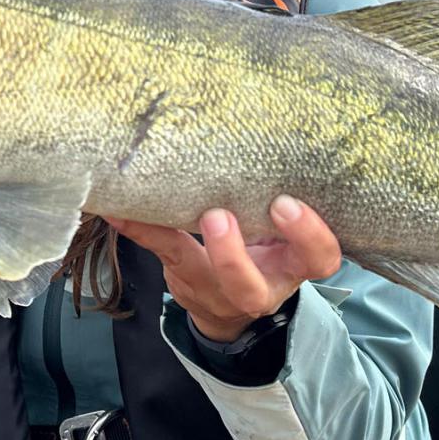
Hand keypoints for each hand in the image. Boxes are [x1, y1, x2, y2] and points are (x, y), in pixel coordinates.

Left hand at [106, 195, 341, 341]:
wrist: (231, 307)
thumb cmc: (265, 250)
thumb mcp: (283, 233)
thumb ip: (280, 201)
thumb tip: (271, 132)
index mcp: (294, 265)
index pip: (319, 258)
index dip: (308, 235)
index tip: (285, 203)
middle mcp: (260, 285)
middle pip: (251, 286)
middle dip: (232, 255)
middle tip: (218, 216)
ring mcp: (219, 290)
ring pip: (201, 277)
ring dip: (178, 240)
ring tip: (165, 207)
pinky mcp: (186, 278)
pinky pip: (164, 252)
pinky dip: (141, 228)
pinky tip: (119, 211)